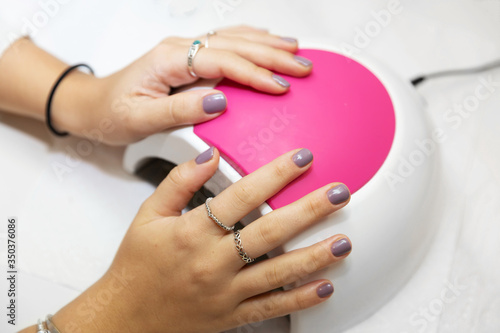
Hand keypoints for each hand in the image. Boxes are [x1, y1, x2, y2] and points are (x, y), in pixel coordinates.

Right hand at [50, 148, 350, 332]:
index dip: (274, 175)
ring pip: (278, 272)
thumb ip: (179, 182)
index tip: (301, 159)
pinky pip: (271, 307)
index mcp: (192, 232)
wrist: (124, 318)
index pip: (241, 197)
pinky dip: (300, 299)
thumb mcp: (148, 216)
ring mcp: (226, 292)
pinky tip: (325, 286)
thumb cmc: (136, 266)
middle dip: (308, 210)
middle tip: (338, 193)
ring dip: (314, 255)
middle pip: (269, 231)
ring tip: (344, 240)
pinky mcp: (232, 315)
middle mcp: (213, 261)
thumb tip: (208, 154)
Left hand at [57, 26, 312, 144]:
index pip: (222, 62)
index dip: (254, 73)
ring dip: (267, 44)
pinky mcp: (189, 57)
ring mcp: (185, 50)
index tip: (280, 86)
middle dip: (273, 55)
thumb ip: (179, 110)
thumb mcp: (140, 118)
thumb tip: (218, 102)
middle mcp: (180, 49)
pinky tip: (266, 42)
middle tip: (302, 67)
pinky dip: (251, 41)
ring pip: (234, 40)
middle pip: (235, 45)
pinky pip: (226, 43)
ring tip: (296, 50)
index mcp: (169, 60)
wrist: (94, 105)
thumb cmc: (113, 112)